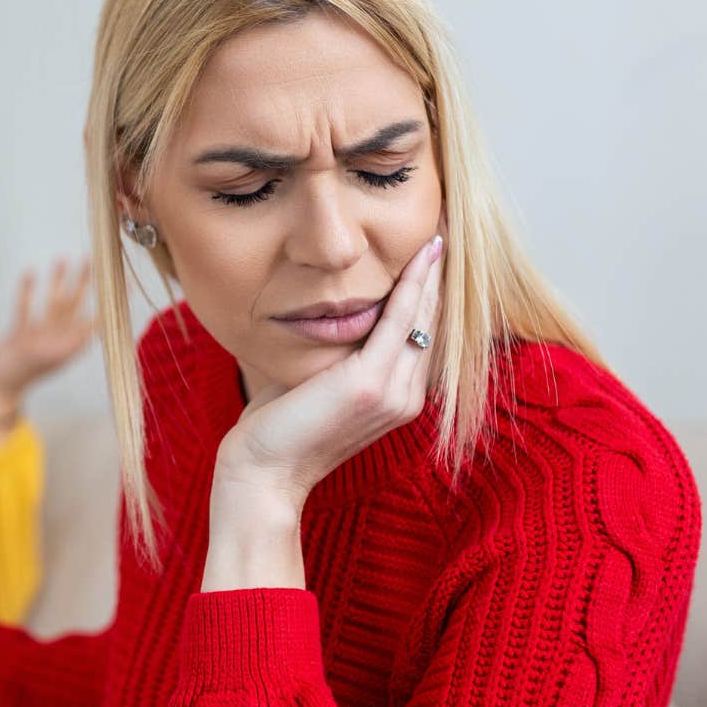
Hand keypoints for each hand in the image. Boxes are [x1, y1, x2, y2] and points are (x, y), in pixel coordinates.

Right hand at [0, 258, 95, 415]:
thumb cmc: (14, 377)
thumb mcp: (41, 357)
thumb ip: (65, 342)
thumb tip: (92, 328)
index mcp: (68, 346)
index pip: (95, 319)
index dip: (108, 301)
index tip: (122, 281)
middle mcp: (57, 339)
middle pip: (75, 305)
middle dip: (83, 282)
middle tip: (94, 259)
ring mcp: (37, 337)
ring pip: (52, 304)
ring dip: (58, 282)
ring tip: (63, 258)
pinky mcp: (19, 336)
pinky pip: (27, 308)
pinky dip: (29, 291)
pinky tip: (31, 272)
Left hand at [202, 235, 444, 591]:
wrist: (263, 472)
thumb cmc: (279, 428)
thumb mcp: (316, 381)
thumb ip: (336, 353)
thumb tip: (331, 316)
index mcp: (398, 400)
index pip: (422, 338)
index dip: (430, 296)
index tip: (431, 257)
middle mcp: (406, 398)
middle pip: (432, 325)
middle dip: (438, 280)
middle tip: (442, 234)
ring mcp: (394, 393)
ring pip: (424, 318)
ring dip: (432, 275)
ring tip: (437, 236)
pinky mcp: (371, 384)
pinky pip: (401, 320)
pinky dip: (413, 285)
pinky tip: (422, 256)